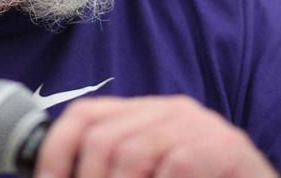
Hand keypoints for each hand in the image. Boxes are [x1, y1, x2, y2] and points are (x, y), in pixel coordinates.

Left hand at [35, 95, 277, 177]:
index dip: (56, 151)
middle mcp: (169, 110)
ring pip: (131, 153)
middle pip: (102, 137)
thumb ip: (116, 169)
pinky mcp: (223, 146)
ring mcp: (198, 124)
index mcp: (146, 113)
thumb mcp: (150, 174)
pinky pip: (175, 165)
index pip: (85, 114)